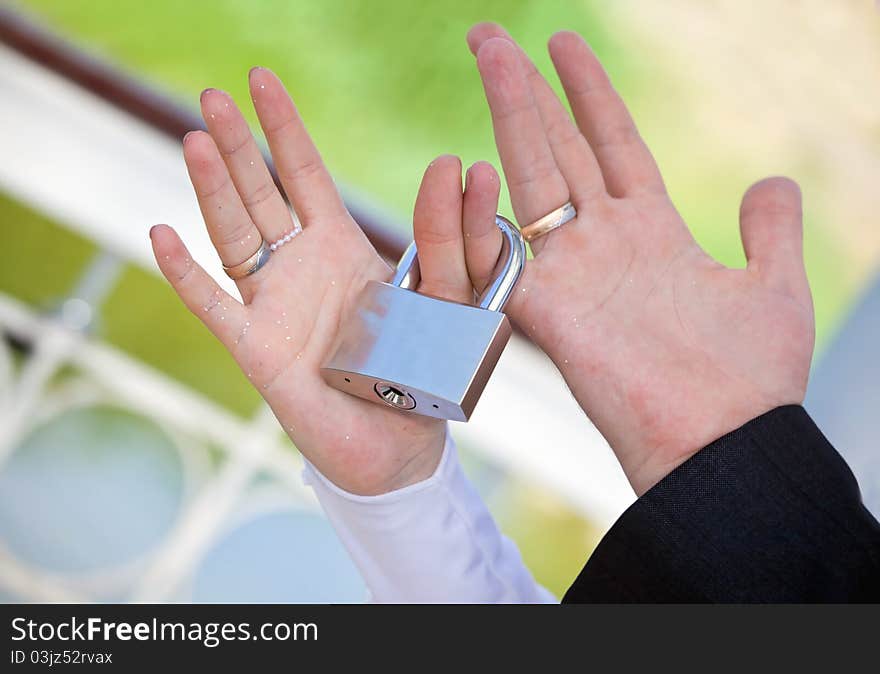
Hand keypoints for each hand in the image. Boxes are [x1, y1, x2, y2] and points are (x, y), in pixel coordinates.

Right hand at [150, 68, 499, 494]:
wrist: (397, 448)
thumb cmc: (420, 373)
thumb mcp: (445, 299)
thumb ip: (447, 241)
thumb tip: (455, 164)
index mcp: (340, 250)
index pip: (304, 176)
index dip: (283, 129)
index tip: (262, 79)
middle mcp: (299, 270)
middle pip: (259, 195)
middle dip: (237, 145)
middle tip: (212, 94)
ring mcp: (273, 308)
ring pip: (234, 237)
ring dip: (214, 191)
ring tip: (195, 139)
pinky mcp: (258, 352)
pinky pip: (217, 308)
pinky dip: (188, 276)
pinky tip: (161, 235)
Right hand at [463, 24, 814, 494]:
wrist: (720, 445)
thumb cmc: (750, 380)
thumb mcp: (774, 287)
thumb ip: (769, 230)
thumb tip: (774, 180)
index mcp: (653, 232)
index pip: (612, 144)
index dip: (589, 94)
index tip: (564, 44)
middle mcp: (604, 244)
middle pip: (557, 147)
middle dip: (526, 89)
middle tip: (491, 36)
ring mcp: (572, 273)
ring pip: (530, 175)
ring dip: (509, 114)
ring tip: (489, 53)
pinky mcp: (547, 312)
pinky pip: (501, 255)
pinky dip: (480, 216)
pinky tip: (466, 162)